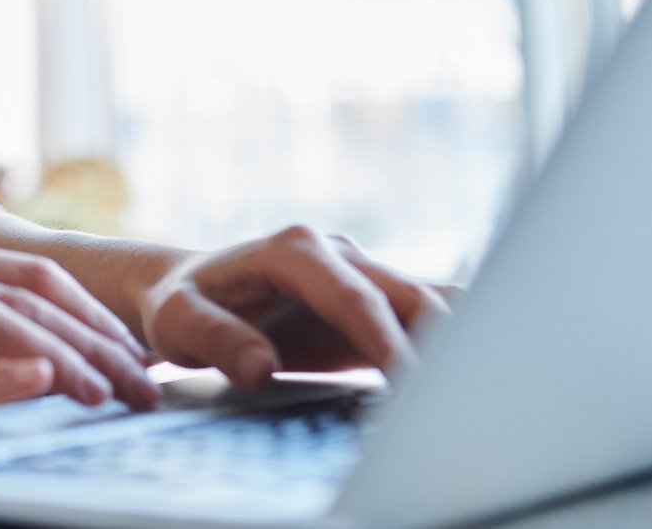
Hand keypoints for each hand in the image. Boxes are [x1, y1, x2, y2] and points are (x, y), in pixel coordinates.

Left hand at [137, 225, 454, 388]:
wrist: (187, 291)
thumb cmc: (180, 305)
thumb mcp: (177, 320)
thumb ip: (214, 338)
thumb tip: (260, 366)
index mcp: (293, 250)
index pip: (355, 298)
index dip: (386, 341)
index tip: (411, 384)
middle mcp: (337, 253)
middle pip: (410, 296)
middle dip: (440, 345)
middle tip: (459, 401)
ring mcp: (360, 274)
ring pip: (431, 303)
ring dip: (457, 345)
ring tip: (474, 397)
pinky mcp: (373, 302)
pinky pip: (424, 321)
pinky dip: (448, 350)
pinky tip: (459, 392)